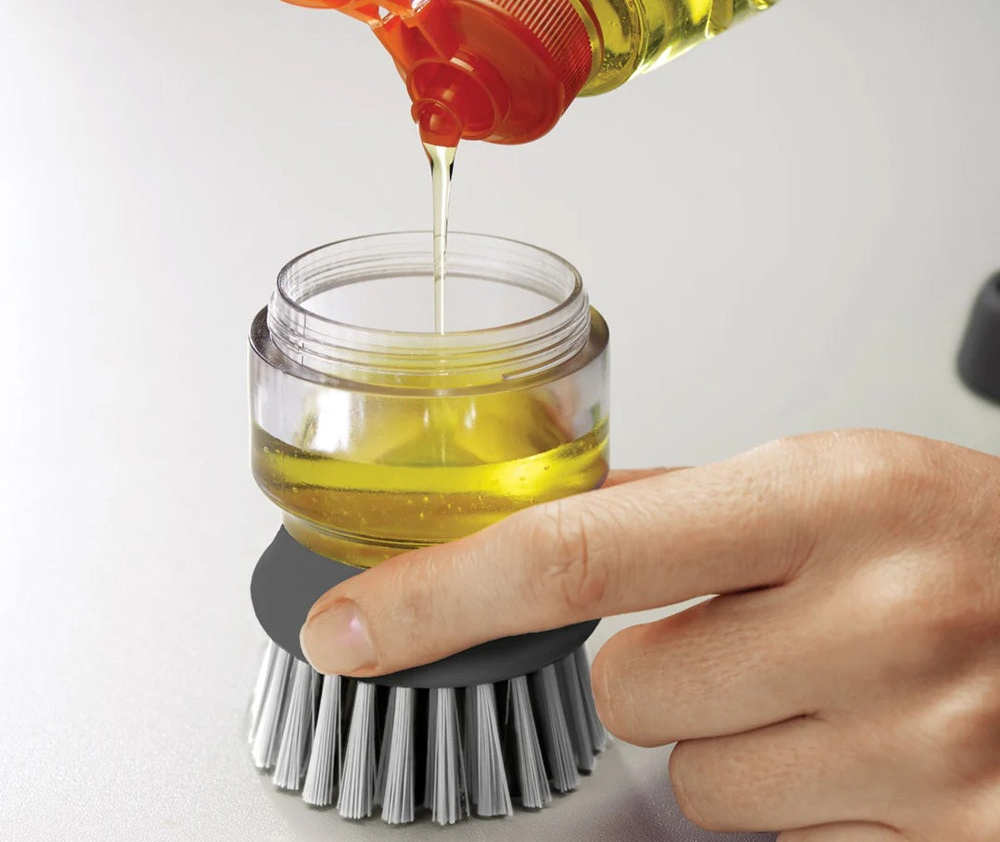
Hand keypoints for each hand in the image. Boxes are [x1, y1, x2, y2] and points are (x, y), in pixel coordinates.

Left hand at [299, 430, 999, 840]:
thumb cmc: (967, 533)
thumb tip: (547, 527)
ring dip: (730, 743)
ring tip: (823, 686)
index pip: (577, 549)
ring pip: (692, 786)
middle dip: (652, 668)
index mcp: (826, 500)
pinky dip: (799, 806)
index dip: (441, 595)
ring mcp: (920, 750)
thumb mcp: (831, 482)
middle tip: (747, 634)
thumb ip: (680, 509)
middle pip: (622, 692)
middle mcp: (877, 622)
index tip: (349, 624)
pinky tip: (865, 746)